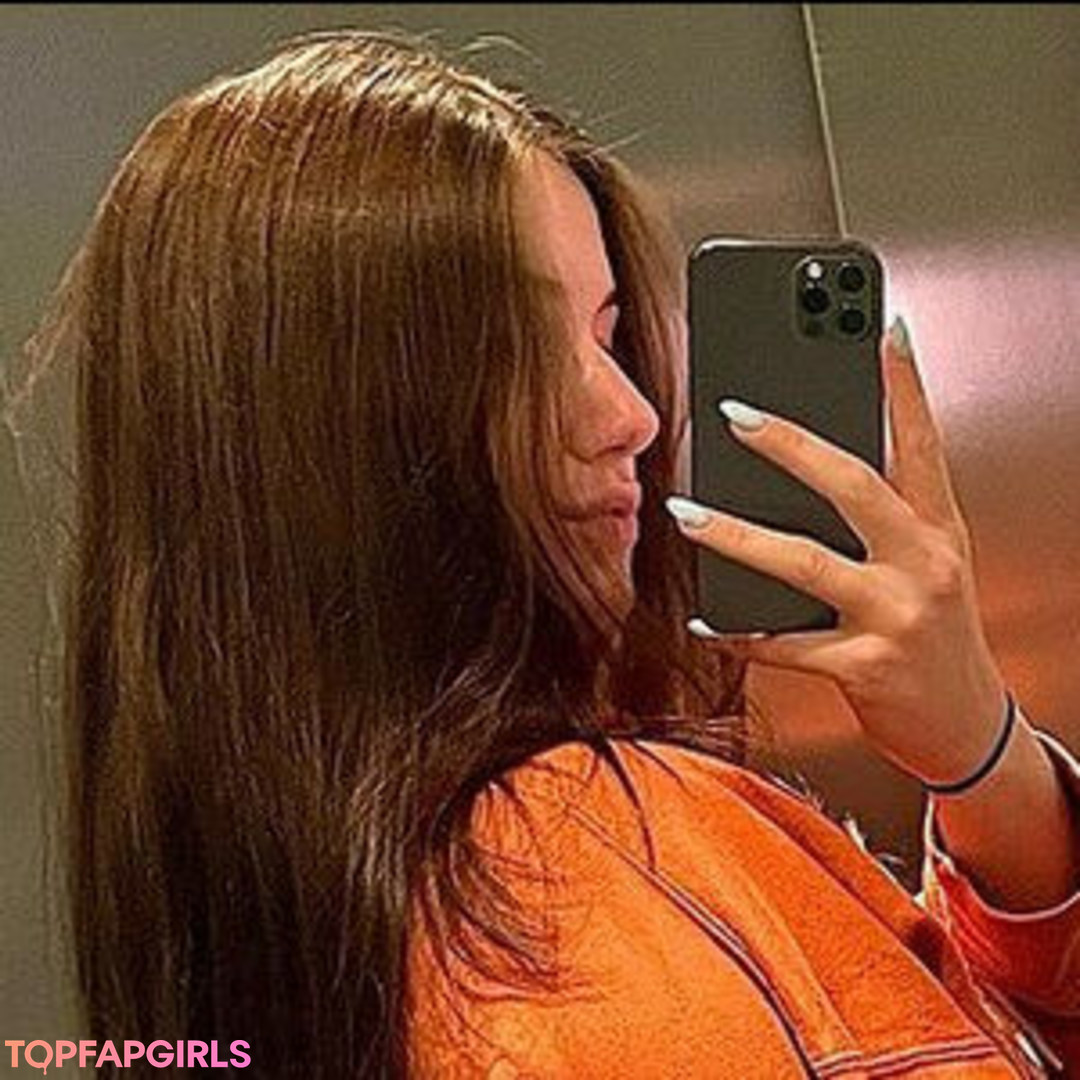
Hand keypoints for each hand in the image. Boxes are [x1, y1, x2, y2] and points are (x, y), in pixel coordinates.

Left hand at [666, 317, 1007, 787]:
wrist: (969, 727)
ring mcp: (897, 615)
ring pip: (804, 562)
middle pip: (854, 487)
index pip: (922, 443)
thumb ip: (884, 521)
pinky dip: (739, 633)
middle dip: (791, 445)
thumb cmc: (935, 638)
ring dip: (735, 536)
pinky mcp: (866, 667)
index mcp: (938, 530)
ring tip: (686, 510)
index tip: (883, 328)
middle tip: (734, 413)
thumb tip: (808, 473)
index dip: (905, 384)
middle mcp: (924, 563)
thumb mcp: (929, 567)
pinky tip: (704, 620)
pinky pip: (786, 645)